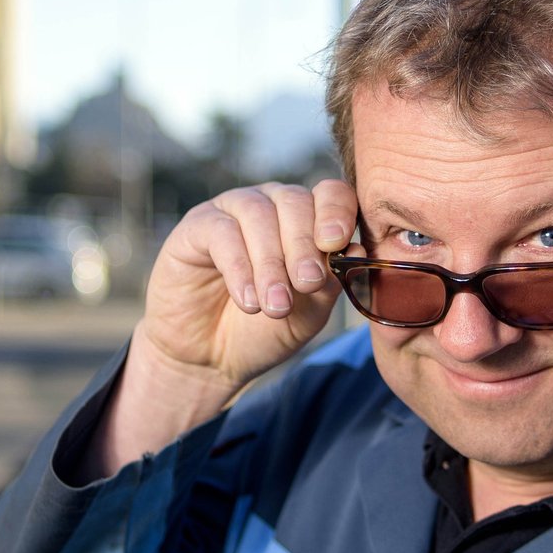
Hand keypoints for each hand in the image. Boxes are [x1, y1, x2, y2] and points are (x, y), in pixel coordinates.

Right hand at [85, 180, 357, 476]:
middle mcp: (271, 205)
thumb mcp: (309, 311)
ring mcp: (231, 211)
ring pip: (258, 214)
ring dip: (271, 262)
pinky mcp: (197, 225)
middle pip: (295, 201)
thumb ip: (332, 280)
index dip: (336, 212)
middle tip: (306, 284)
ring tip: (276, 305)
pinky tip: (248, 301)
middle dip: (304, 246)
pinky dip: (239, 267)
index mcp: (306, 218)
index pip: (330, 194)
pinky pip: (221, 231)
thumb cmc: (265, 330)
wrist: (211, 359)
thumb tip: (356, 249)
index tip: (335, 245)